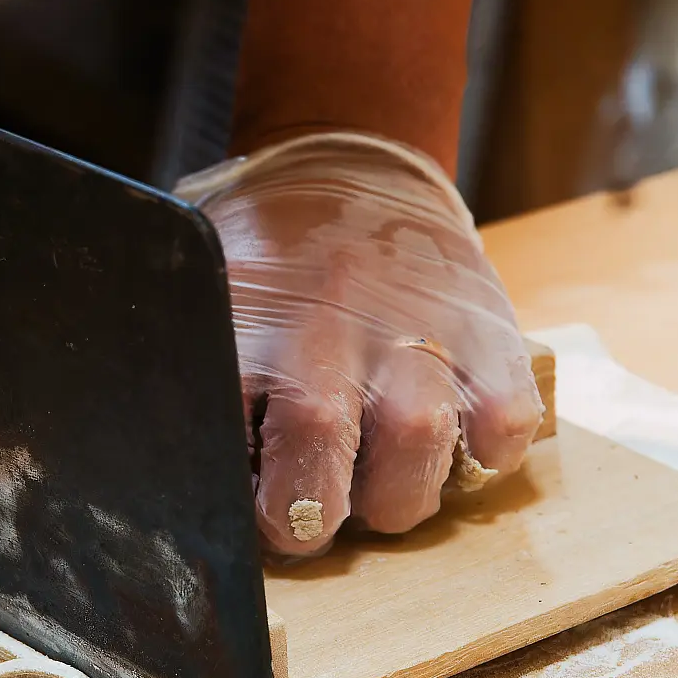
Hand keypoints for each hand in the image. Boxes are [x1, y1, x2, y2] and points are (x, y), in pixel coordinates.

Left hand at [179, 132, 541, 556]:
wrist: (349, 161)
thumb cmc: (265, 269)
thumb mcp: (206, 307)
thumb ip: (191, 388)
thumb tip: (173, 488)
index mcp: (243, 327)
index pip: (221, 442)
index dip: (229, 504)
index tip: (236, 511)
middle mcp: (326, 327)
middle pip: (316, 449)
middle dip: (306, 515)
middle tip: (301, 512)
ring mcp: (416, 330)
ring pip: (416, 444)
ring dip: (394, 496)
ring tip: (376, 484)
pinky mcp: (490, 333)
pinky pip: (503, 427)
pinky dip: (482, 456)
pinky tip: (448, 445)